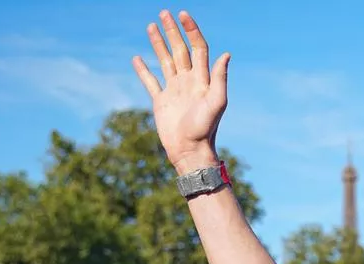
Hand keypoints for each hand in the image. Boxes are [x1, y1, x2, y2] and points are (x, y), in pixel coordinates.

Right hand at [132, 10, 229, 173]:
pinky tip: (137, 58)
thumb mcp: (216, 102)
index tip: (183, 15)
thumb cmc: (205, 129)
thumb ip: (219, 78)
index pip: (198, 48)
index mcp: (202, 79)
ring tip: (151, 26)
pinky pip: (150, 81)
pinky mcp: (161, 101)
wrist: (190, 150)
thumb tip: (226, 54)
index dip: (191, 31)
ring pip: (165, 61)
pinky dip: (143, 69)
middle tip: (164, 13)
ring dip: (159, 43)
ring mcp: (174, 90)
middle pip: (180, 50)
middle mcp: (188, 81)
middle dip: (173, 31)